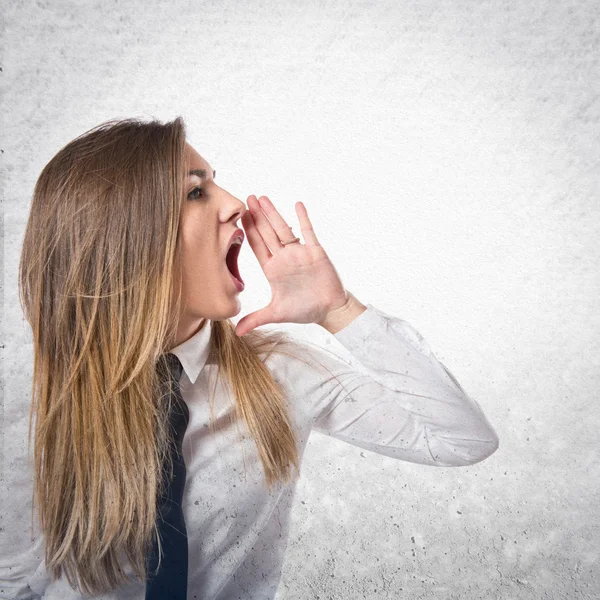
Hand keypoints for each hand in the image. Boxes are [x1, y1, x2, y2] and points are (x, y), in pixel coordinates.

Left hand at [235, 195, 348, 335]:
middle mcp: (284, 258)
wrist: (329, 311)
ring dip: (273, 213)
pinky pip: (308, 232)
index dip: (247, 232)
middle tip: (246, 198)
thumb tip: (237, 333)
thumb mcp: (276, 314)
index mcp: (273, 269)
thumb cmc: (304, 311)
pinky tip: (297, 204)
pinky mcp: (315, 252)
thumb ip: (256, 319)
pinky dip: (303, 218)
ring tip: (263, 198)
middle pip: (267, 233)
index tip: (238, 217)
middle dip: (257, 216)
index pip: (256, 247)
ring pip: (284, 229)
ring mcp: (299, 253)